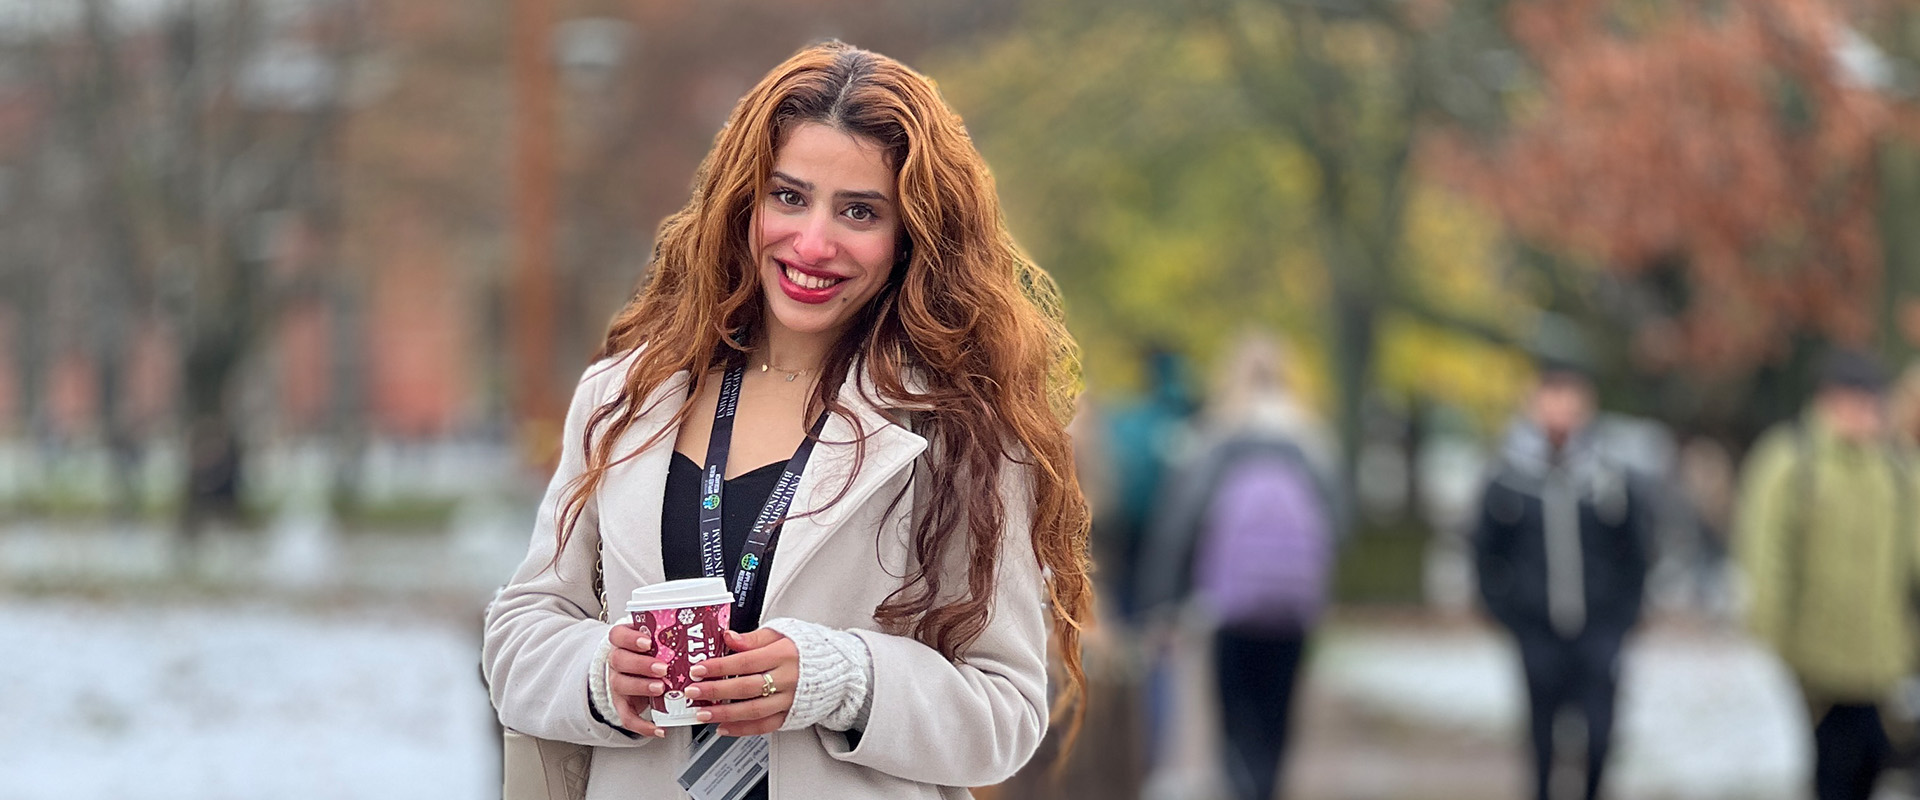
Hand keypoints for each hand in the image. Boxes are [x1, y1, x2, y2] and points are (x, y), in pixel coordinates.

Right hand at [606, 623, 669, 738]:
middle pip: (619, 660)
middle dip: (641, 665)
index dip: (631, 639)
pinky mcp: (622, 704)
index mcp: (624, 641)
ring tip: (661, 689)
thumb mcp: (659, 639)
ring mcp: (618, 682)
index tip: (648, 643)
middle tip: (662, 668)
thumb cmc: (653, 651)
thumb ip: (677, 634)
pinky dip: (642, 725)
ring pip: (621, 684)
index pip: (618, 635)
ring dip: (642, 687)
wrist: (635, 670)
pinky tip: (658, 729)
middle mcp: (617, 661)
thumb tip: (716, 631)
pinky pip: (627, 717)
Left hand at [684, 628, 798, 735]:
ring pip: (753, 711)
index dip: (719, 666)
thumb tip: (729, 637)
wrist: (836, 669)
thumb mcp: (781, 633)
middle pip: (746, 688)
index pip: (745, 662)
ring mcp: (789, 700)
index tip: (698, 669)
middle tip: (694, 691)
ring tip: (703, 713)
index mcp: (783, 654)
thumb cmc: (805, 649)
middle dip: (716, 691)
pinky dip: (742, 729)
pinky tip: (723, 728)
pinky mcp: (790, 715)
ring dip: (725, 714)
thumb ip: (753, 638)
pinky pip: (764, 726)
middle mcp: (787, 679)